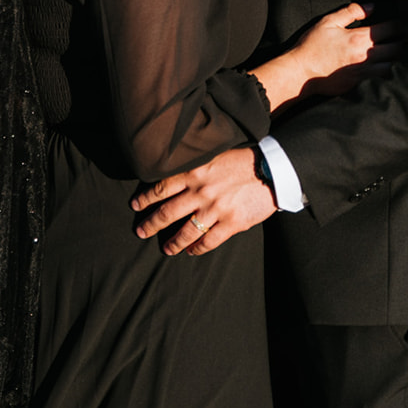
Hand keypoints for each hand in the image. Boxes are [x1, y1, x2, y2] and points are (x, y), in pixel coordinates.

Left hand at [130, 148, 276, 255]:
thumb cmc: (243, 160)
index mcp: (195, 171)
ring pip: (186, 231)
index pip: (161, 187)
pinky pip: (209, 241)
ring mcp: (215, 209)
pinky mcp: (231, 223)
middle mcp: (201, 191)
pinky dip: (197, 248)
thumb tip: (176, 178)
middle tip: (140, 232)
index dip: (145, 198)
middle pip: (167, 212)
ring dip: (173, 242)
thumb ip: (195, 167)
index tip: (135, 205)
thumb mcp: (214, 155)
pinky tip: (191, 251)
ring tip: (166, 249)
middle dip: (150, 224)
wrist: (272, 170)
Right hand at [251, 3, 401, 111]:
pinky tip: (385, 68)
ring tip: (396, 54)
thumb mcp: (328, 22)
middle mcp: (365, 56)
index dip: (400, 25)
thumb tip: (372, 6)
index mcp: (359, 38)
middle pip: (397, 49)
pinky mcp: (359, 84)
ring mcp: (364, 72)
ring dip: (396, 59)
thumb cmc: (312, 45)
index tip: (403, 24)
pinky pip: (380, 79)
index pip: (390, 29)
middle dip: (402, 42)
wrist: (300, 73)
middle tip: (405, 38)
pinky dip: (385, 73)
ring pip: (392, 66)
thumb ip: (351, 12)